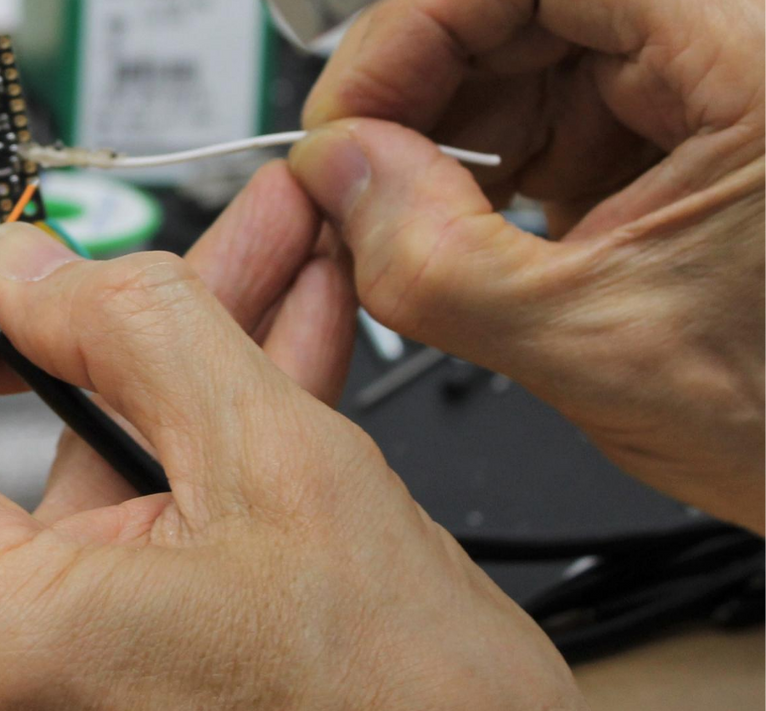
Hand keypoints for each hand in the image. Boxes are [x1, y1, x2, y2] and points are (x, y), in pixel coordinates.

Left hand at [0, 166, 579, 708]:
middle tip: (92, 267)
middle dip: (34, 325)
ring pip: (33, 483)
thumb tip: (40, 266)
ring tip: (236, 274)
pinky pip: (88, 533)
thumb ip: (140, 329)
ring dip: (132, 371)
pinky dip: (158, 445)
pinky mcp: (83, 677)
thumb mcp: (284, 470)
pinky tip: (251, 356)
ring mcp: (23, 684)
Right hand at [289, 0, 764, 531]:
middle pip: (528, 3)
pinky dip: (502, 162)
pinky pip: (570, 104)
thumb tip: (337, 173)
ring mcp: (723, 84)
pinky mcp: (701, 126)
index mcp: (754, 57)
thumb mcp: (591, 345)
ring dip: (457, 130)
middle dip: (425, 87)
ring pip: (538, 49)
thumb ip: (431, 260)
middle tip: (361, 174)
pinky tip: (478, 226)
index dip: (414, 30)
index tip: (349, 118)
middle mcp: (743, 47)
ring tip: (418, 219)